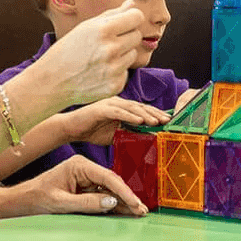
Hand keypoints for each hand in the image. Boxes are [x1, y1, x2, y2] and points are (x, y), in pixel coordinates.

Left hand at [9, 156, 146, 216]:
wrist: (23, 200)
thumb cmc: (37, 198)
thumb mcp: (61, 203)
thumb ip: (87, 203)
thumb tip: (112, 203)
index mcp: (79, 165)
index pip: (108, 177)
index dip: (124, 192)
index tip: (135, 204)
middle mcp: (85, 168)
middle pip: (112, 182)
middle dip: (127, 197)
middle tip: (142, 210)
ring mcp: (86, 177)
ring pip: (110, 189)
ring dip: (123, 201)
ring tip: (138, 212)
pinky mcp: (85, 187)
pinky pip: (103, 195)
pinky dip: (113, 204)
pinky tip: (125, 210)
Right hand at [33, 0, 147, 106]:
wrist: (51, 82)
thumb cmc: (68, 50)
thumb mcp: (86, 27)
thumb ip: (112, 14)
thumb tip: (133, 2)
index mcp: (102, 29)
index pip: (136, 17)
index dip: (131, 19)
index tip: (124, 23)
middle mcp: (110, 49)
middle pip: (137, 35)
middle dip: (125, 37)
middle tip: (106, 43)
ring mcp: (113, 69)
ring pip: (133, 55)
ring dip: (121, 55)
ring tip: (100, 58)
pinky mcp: (115, 86)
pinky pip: (126, 73)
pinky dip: (116, 72)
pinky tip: (99, 73)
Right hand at [56, 97, 171, 145]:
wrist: (71, 128)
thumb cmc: (92, 130)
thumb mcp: (115, 133)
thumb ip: (128, 132)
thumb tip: (144, 137)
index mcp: (122, 107)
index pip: (142, 110)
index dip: (156, 114)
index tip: (168, 121)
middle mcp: (118, 103)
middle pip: (141, 107)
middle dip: (155, 113)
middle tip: (168, 120)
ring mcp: (110, 104)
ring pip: (132, 108)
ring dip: (146, 114)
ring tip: (157, 121)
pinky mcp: (102, 109)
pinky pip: (119, 112)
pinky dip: (130, 115)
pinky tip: (139, 120)